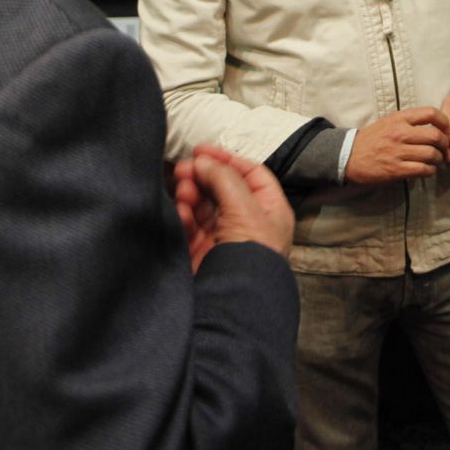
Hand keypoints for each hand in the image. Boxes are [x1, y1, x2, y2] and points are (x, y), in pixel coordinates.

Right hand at [172, 144, 293, 271]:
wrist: (235, 300)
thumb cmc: (252, 254)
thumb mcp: (245, 209)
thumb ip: (224, 180)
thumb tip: (203, 161)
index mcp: (269, 209)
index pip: (250, 174)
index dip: (226, 159)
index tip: (201, 150)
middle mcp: (248, 221)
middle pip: (223, 187)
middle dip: (203, 175)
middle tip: (183, 168)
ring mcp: (224, 236)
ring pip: (204, 205)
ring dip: (192, 193)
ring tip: (182, 188)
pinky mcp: (202, 250)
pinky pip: (191, 225)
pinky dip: (184, 214)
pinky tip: (180, 210)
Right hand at [345, 108, 449, 183]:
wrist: (349, 156)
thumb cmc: (372, 138)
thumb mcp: (389, 121)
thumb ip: (409, 121)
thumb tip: (434, 125)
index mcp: (399, 119)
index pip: (430, 113)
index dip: (444, 122)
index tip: (445, 129)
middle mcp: (400, 133)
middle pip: (435, 136)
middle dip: (444, 144)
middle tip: (443, 148)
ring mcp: (398, 152)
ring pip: (432, 154)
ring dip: (438, 159)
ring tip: (435, 160)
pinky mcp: (396, 170)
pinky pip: (423, 170)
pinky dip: (430, 171)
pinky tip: (426, 170)